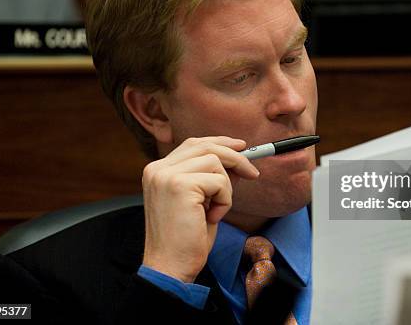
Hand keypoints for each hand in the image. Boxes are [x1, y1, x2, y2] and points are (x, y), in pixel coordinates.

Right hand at [141, 136, 259, 282]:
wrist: (170, 267)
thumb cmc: (186, 239)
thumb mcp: (201, 201)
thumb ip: (211, 178)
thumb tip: (237, 161)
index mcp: (158, 171)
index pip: (193, 144)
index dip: (219, 143)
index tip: (241, 147)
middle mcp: (158, 169)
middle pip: (205, 146)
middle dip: (235, 156)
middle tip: (252, 172)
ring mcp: (166, 175)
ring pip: (215, 162)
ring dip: (226, 188)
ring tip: (216, 210)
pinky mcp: (180, 186)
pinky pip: (219, 181)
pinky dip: (225, 200)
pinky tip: (212, 217)